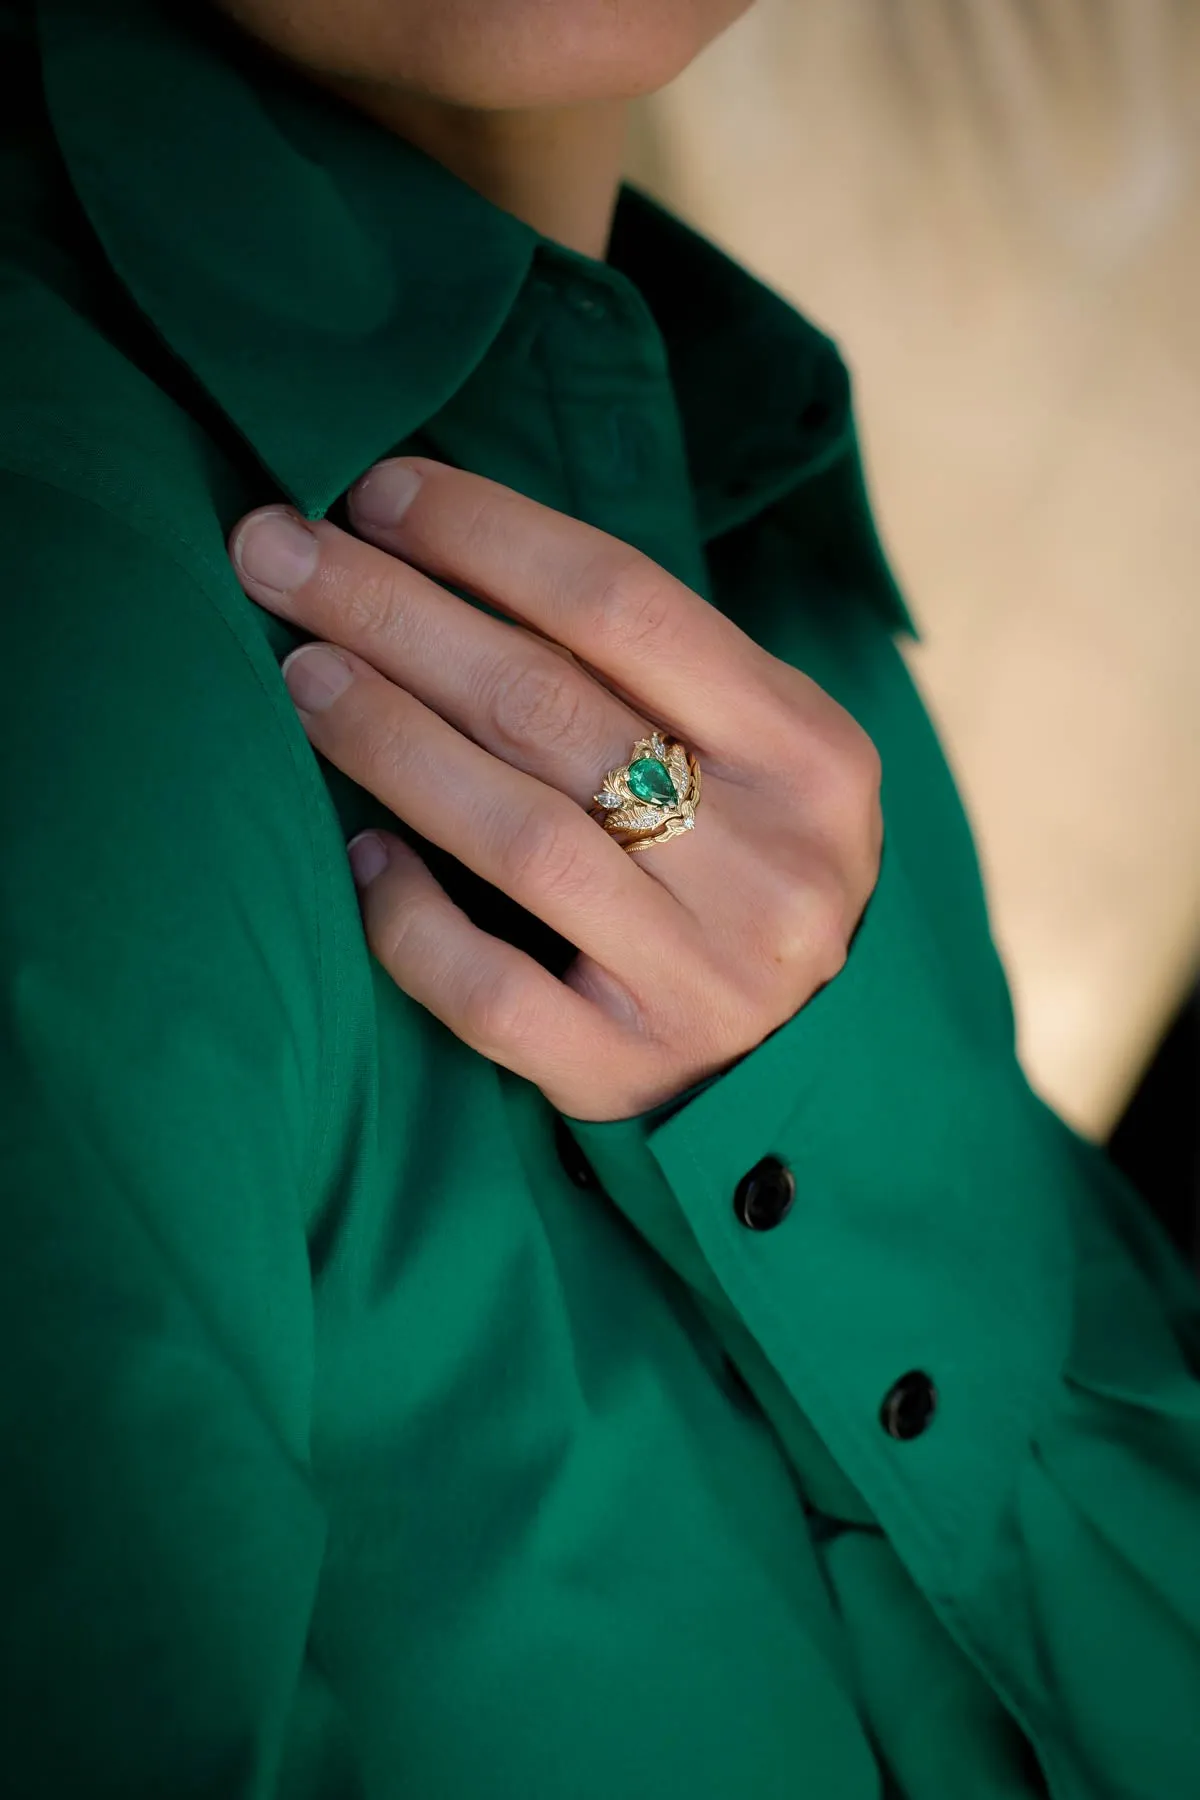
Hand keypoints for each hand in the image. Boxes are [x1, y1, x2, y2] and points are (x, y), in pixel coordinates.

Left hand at [228, 458, 881, 1121]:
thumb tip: (438, 555)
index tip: (375, 493)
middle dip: (395, 613)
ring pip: (517, 841)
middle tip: (278, 555)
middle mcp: (769, 868)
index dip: (485, 536)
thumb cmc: (749, 862)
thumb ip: (649, 673)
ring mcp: (699, 979)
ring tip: (301, 675)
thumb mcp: (757, 752)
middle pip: (548, 707)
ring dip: (388, 741)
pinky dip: (409, 917)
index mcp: (810, 755)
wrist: (810, 1057)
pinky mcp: (626, 1072)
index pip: (626, 605)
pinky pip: (489, 991)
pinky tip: (361, 859)